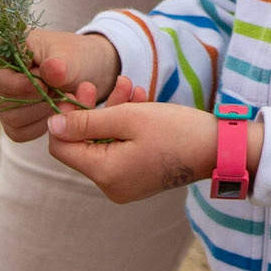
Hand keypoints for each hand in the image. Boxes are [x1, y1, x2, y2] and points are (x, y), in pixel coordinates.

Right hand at [0, 27, 121, 141]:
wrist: (82, 72)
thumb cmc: (70, 56)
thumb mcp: (69, 54)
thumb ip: (60, 63)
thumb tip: (51, 70)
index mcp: (1, 52)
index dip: (12, 82)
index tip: (41, 84)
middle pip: (3, 100)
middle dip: (36, 97)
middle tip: (58, 87)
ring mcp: (2, 102)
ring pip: (13, 119)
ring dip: (42, 110)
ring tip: (59, 95)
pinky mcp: (13, 123)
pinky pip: (21, 133)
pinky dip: (42, 125)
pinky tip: (55, 109)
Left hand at [47, 99, 265, 203]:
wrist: (219, 148)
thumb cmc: (176, 130)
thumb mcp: (128, 117)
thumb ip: (87, 121)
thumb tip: (52, 125)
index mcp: (105, 174)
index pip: (62, 147)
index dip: (66, 118)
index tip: (82, 92)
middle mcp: (110, 186)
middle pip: (83, 144)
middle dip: (93, 110)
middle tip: (104, 84)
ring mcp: (125, 184)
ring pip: (103, 143)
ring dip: (112, 113)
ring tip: (130, 86)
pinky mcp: (138, 178)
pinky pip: (119, 150)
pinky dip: (125, 127)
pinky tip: (139, 101)